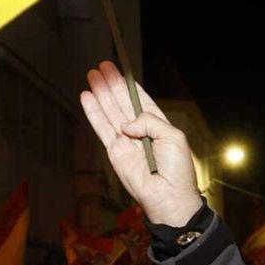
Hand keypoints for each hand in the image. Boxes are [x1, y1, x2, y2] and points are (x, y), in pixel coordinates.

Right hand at [80, 62, 202, 226]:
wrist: (168, 196)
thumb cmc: (178, 171)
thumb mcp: (173, 136)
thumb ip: (150, 121)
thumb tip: (127, 124)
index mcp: (158, 126)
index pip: (141, 100)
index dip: (129, 85)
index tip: (120, 69)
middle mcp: (140, 132)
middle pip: (122, 102)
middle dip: (112, 85)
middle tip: (102, 67)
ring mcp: (126, 141)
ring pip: (110, 112)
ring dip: (101, 94)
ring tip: (92, 75)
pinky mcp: (115, 152)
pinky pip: (102, 128)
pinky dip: (94, 113)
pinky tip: (87, 97)